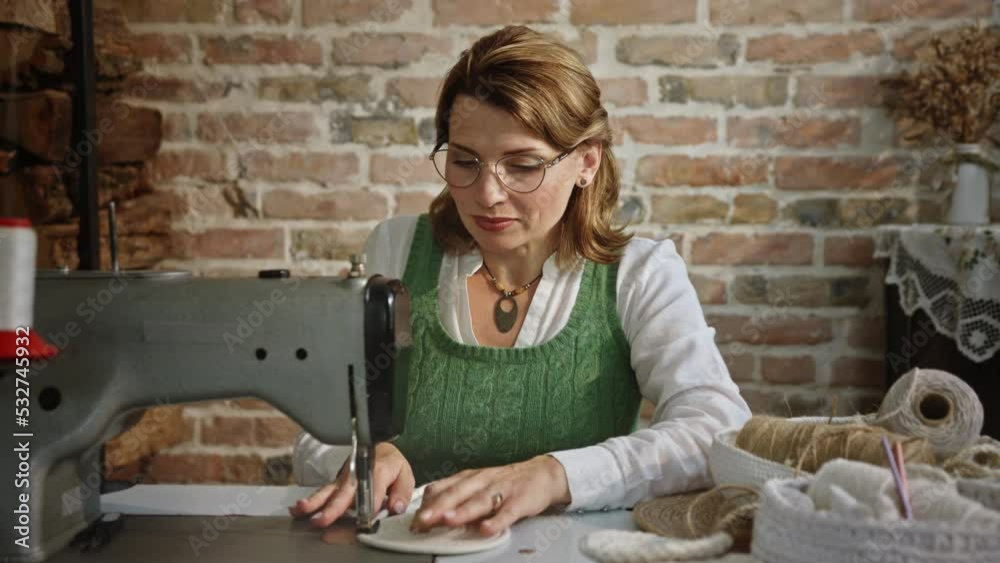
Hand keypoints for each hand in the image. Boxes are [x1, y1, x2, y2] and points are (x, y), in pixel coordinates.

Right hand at [288, 442, 414, 527]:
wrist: (380, 449)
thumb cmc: (392, 464)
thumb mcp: (405, 474)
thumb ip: (402, 492)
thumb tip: (396, 507)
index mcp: (379, 469)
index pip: (372, 490)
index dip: (369, 506)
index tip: (365, 521)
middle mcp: (358, 472)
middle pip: (345, 491)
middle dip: (333, 506)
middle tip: (322, 519)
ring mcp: (345, 477)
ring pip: (329, 490)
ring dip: (315, 501)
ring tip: (302, 510)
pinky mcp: (337, 482)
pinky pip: (323, 491)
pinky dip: (310, 500)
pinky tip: (298, 508)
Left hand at [409, 455, 569, 536]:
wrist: (541, 474)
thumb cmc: (505, 482)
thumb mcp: (477, 484)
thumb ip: (456, 496)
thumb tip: (430, 512)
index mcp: (469, 478)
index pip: (443, 488)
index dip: (427, 504)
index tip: (413, 519)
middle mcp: (482, 482)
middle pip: (457, 494)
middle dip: (438, 508)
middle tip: (422, 521)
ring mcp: (501, 490)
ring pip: (479, 501)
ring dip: (463, 511)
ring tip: (448, 520)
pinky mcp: (520, 501)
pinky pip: (507, 512)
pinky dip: (496, 521)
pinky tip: (486, 529)